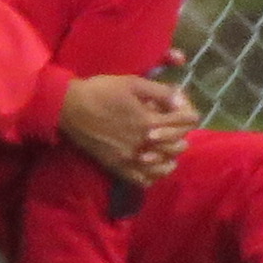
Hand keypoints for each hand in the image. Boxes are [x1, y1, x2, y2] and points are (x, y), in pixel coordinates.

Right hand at [58, 71, 194, 185]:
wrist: (70, 108)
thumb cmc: (101, 91)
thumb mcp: (133, 83)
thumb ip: (160, 92)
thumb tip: (182, 99)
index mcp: (148, 121)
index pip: (181, 123)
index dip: (190, 117)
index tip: (193, 115)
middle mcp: (142, 143)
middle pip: (175, 147)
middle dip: (183, 137)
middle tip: (183, 133)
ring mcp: (130, 158)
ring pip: (161, 167)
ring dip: (171, 159)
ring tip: (172, 153)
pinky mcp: (117, 167)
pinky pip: (140, 179)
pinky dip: (152, 177)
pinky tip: (154, 169)